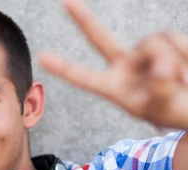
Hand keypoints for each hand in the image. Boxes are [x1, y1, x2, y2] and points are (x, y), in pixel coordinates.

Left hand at [39, 0, 187, 129]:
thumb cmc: (180, 113)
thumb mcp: (168, 109)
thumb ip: (163, 90)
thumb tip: (161, 67)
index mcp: (116, 89)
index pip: (85, 77)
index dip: (64, 67)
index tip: (41, 57)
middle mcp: (125, 66)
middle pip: (101, 39)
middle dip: (84, 19)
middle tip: (64, 1)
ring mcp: (144, 53)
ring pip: (153, 41)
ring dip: (173, 59)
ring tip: (184, 82)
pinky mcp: (165, 41)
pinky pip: (172, 38)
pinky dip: (185, 53)